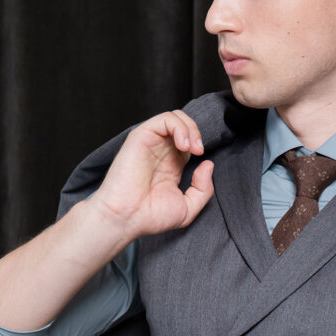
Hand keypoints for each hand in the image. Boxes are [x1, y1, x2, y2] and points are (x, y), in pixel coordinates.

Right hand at [90, 109, 213, 239]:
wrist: (127, 217)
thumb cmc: (150, 217)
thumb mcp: (187, 208)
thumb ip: (203, 188)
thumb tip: (208, 164)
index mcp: (170, 165)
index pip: (189, 142)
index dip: (200, 146)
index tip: (203, 162)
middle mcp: (160, 151)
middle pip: (184, 125)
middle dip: (198, 134)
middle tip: (199, 152)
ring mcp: (151, 143)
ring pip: (175, 118)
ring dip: (191, 129)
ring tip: (193, 148)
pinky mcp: (142, 136)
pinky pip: (165, 119)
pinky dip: (180, 127)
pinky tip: (184, 145)